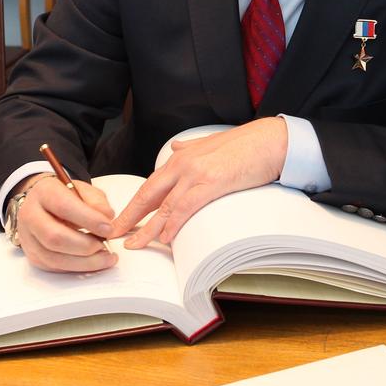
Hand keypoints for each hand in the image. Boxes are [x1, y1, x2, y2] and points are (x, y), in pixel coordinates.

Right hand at [15, 175, 116, 272]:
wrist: (43, 204)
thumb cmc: (65, 196)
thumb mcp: (83, 190)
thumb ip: (96, 201)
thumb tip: (107, 217)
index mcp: (43, 192)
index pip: (63, 207)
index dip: (88, 220)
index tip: (108, 229)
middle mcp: (30, 215)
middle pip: (54, 237)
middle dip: (85, 246)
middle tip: (105, 245)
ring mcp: (28, 238)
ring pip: (53, 258)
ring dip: (84, 262)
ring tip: (105, 257)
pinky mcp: (32, 255)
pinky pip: (54, 267)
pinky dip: (77, 268)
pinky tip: (92, 262)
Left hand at [109, 118, 285, 248]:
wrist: (271, 140)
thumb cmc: (247, 144)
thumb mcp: (211, 143)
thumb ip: (190, 147)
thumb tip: (174, 147)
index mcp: (181, 156)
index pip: (150, 185)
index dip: (134, 205)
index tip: (121, 221)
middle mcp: (183, 163)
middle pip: (148, 195)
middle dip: (129, 217)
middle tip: (114, 235)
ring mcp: (196, 173)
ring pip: (164, 206)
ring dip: (148, 229)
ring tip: (135, 245)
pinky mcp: (212, 183)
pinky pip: (186, 207)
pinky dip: (174, 224)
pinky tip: (166, 237)